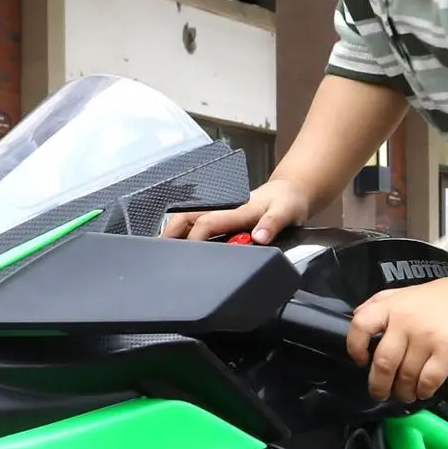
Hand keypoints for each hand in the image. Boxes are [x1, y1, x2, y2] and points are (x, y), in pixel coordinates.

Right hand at [161, 178, 309, 243]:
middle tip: (156, 253)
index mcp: (237, 210)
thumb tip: (259, 236)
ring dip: (172, 233)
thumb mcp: (287, 212)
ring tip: (159, 252)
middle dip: (170, 233)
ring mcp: (221, 212)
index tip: (186, 256)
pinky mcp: (222, 216)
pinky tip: (175, 246)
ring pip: (188, 219)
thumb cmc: (287, 203)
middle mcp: (225, 209)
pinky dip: (182, 233)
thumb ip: (273, 223)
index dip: (195, 239)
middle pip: (188, 218)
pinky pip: (197, 223)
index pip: (208, 223)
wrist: (291, 192)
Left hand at [348, 277, 447, 404]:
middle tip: (381, 393)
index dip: (355, 348)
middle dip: (379, 385)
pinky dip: (423, 391)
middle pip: (383, 363)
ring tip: (406, 394)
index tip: (361, 361)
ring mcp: (427, 337)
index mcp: (391, 307)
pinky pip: (428, 380)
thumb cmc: (438, 298)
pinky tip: (423, 392)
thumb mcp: (404, 293)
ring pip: (406, 376)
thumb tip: (356, 319)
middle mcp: (405, 322)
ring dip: (404, 392)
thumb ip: (379, 304)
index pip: (360, 327)